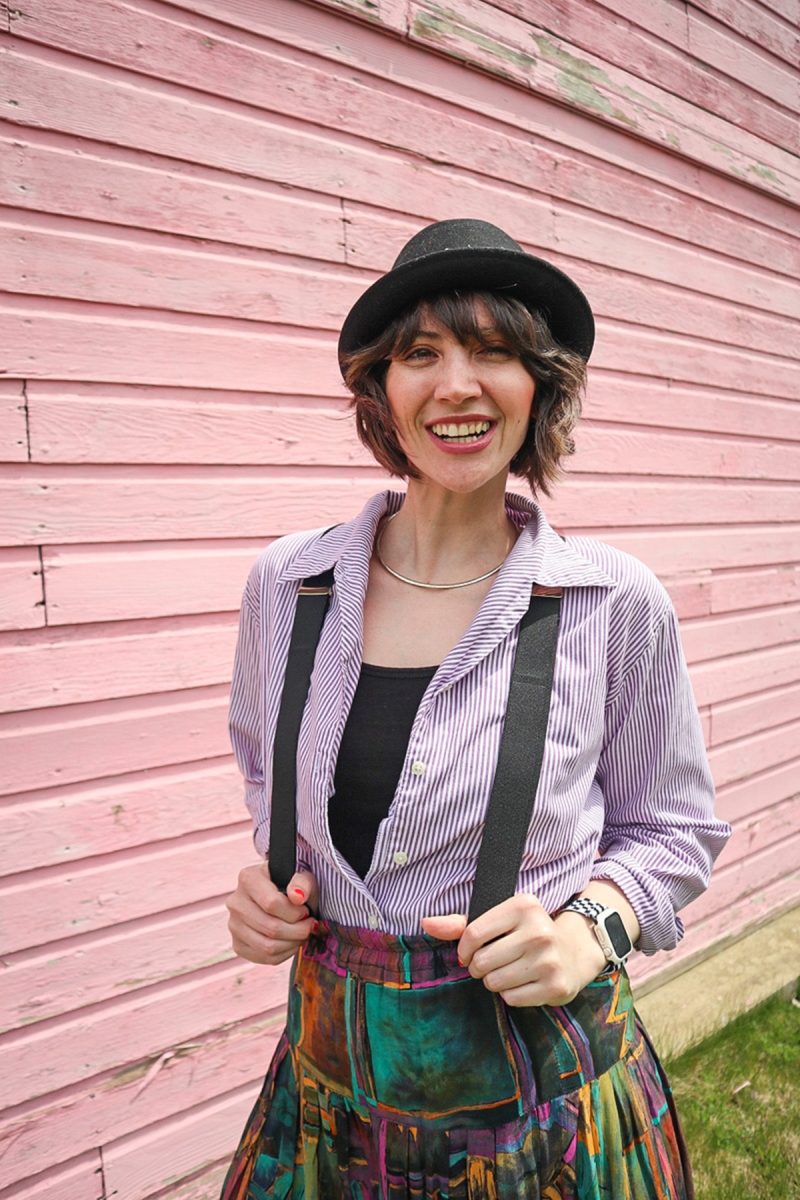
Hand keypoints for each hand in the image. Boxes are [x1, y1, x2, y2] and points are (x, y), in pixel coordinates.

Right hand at [225, 862, 318, 964]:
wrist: (280, 896)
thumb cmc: (293, 885)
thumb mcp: (302, 876)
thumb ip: (303, 883)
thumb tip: (297, 897)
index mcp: (248, 879)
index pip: (272, 903)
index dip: (295, 912)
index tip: (306, 911)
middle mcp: (235, 902)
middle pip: (271, 928)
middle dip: (298, 930)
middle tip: (309, 925)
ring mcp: (234, 925)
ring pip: (268, 946)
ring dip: (293, 943)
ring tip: (302, 934)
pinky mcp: (238, 945)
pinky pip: (264, 958)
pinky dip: (284, 954)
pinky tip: (291, 941)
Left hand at [421, 893, 607, 1006]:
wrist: (573, 953)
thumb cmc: (525, 934)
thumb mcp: (498, 920)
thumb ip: (461, 923)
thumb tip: (426, 922)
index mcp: (524, 906)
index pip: (472, 933)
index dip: (463, 949)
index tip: (468, 953)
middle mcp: (539, 931)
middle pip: (482, 961)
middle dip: (479, 967)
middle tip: (491, 963)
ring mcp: (549, 959)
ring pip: (494, 982)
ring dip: (494, 981)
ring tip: (508, 971)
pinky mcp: (556, 985)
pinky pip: (512, 999)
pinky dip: (511, 994)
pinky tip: (524, 982)